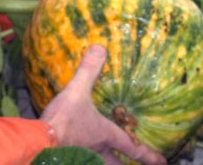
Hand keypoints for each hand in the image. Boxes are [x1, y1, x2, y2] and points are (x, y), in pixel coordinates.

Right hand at [39, 45, 164, 164]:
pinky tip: (81, 157)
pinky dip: (86, 160)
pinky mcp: (69, 159)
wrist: (40, 140)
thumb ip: (88, 70)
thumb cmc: (64, 119)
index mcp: (105, 135)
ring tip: (113, 164)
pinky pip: (82, 162)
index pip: (133, 147)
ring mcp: (84, 157)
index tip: (162, 161)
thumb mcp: (77, 91)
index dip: (149, 155)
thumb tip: (100, 48)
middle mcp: (98, 151)